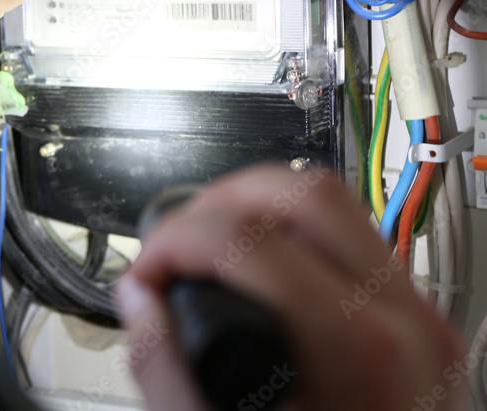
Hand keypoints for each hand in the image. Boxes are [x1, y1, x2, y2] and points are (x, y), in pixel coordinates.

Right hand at [117, 164, 464, 410]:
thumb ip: (162, 371)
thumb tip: (139, 301)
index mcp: (355, 352)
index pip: (245, 236)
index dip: (171, 241)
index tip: (145, 270)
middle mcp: (405, 324)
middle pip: (304, 192)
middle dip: (218, 202)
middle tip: (174, 246)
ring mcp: (423, 322)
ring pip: (336, 205)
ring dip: (258, 208)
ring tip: (209, 249)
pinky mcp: (424, 328)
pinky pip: (355, 243)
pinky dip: (294, 238)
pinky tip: (256, 274)